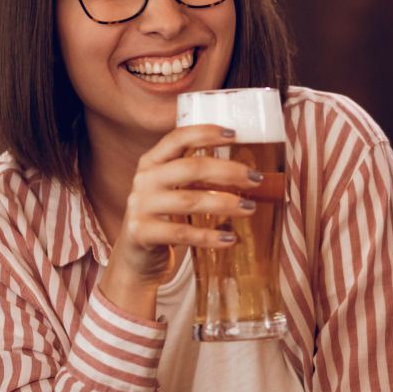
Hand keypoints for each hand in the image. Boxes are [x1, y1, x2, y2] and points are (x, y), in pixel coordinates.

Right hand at [98, 124, 258, 315]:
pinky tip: (230, 239)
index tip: (234, 134)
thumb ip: (194, 176)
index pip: (178, 138)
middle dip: (228, 171)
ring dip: (225, 203)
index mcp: (151, 162)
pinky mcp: (142, 233)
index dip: (205, 133)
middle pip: (191, 168)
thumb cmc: (164, 218)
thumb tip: (246, 170)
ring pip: (189, 200)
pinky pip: (183, 233)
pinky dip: (209, 236)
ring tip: (250, 208)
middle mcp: (144, 180)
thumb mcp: (171, 190)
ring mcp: (140, 206)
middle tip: (256, 179)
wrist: (136, 258)